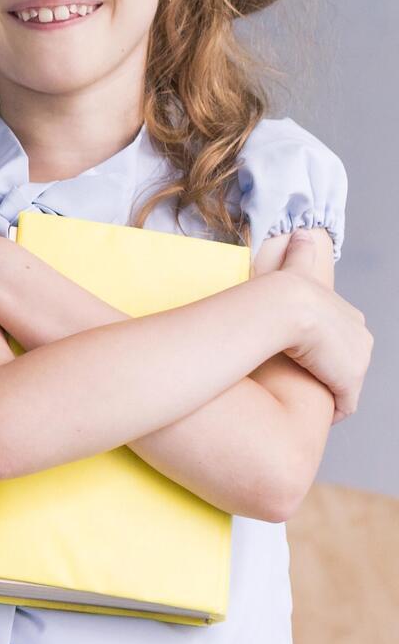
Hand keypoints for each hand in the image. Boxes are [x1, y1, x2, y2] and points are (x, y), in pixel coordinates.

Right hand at [269, 230, 371, 419]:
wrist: (284, 307)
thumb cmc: (282, 291)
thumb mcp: (296, 271)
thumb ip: (301, 254)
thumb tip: (302, 232)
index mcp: (349, 316)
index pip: (342, 340)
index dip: (323, 351)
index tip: (301, 358)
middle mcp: (360, 337)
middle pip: (347, 363)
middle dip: (330, 374)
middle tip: (301, 381)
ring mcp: (357, 360)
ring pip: (345, 384)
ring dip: (330, 392)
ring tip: (305, 397)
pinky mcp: (348, 380)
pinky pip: (345, 403)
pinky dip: (334, 409)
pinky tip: (316, 411)